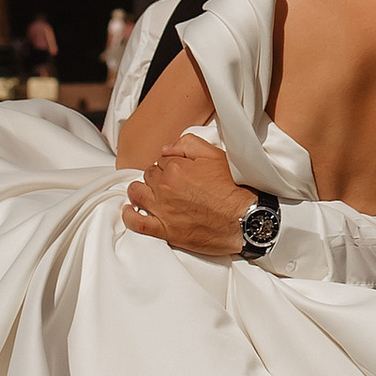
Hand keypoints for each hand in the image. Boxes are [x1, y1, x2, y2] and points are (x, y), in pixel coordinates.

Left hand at [121, 131, 253, 257]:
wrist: (245, 219)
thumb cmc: (234, 189)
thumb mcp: (215, 155)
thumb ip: (188, 145)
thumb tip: (166, 148)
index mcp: (176, 168)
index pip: (161, 160)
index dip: (169, 165)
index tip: (178, 172)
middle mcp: (166, 188)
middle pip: (149, 176)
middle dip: (157, 178)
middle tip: (172, 185)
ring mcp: (163, 210)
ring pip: (137, 194)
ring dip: (141, 192)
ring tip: (150, 194)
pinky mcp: (165, 230)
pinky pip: (137, 223)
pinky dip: (130, 216)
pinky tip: (131, 210)